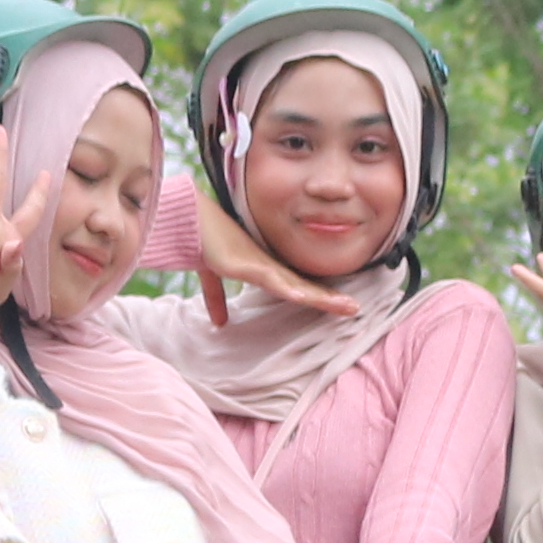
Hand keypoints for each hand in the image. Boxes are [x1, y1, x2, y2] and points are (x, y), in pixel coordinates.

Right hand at [190, 173, 358, 325]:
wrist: (187, 219)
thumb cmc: (203, 241)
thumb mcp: (212, 275)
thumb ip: (217, 297)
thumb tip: (218, 322)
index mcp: (263, 268)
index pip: (297, 286)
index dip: (318, 297)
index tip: (340, 307)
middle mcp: (267, 265)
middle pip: (304, 286)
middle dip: (329, 299)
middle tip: (355, 309)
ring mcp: (258, 264)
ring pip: (296, 285)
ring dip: (321, 297)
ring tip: (346, 307)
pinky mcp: (243, 263)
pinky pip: (268, 278)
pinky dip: (285, 288)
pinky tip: (301, 297)